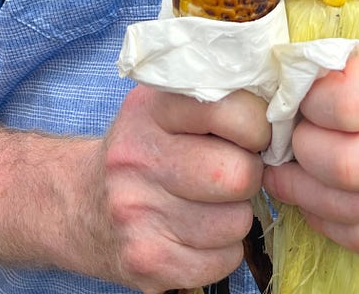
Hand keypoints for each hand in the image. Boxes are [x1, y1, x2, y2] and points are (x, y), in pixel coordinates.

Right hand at [88, 86, 270, 291]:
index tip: (248, 133)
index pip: (230, 110)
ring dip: (236, 214)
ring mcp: (139, 214)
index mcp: (151, 110)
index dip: (255, 125)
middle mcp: (139, 159)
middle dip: (247, 175)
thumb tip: (281, 107)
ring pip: (237, 222)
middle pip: (238, 175)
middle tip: (231, 171)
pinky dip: (223, 249)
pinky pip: (224, 260)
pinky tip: (198, 232)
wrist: (78, 204)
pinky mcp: (146, 262)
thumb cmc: (143, 148)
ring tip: (209, 202)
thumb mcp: (165, 106)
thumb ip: (215, 97)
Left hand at [262, 36, 358, 255]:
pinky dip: (330, 223)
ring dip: (306, 194)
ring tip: (290, 172)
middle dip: (304, 156)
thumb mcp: (345, 47)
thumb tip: (266, 85)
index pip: (347, 106)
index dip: (308, 106)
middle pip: (348, 168)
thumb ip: (312, 60)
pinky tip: (316, 198)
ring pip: (354, 210)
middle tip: (290, 143)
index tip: (298, 100)